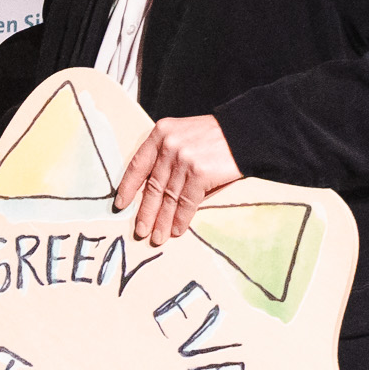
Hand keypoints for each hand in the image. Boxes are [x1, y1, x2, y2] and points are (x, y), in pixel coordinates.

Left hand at [114, 112, 239, 245]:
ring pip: (168, 197)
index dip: (128, 187)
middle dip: (146, 212)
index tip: (121, 205)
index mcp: (161, 133)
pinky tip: (176, 230)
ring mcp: (184, 159)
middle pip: (153, 186)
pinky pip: (186, 202)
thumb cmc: (216, 137)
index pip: (137, 165)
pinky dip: (180, 219)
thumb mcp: (184, 136)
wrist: (247, 132)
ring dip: (162, 221)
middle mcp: (169, 145)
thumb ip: (167, 157)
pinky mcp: (200, 173)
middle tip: (140, 231)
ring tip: (157, 237)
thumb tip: (153, 195)